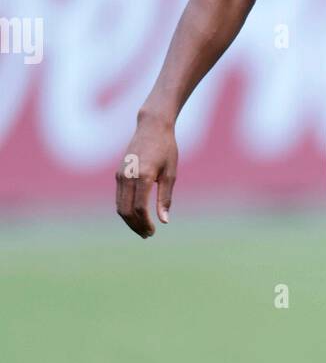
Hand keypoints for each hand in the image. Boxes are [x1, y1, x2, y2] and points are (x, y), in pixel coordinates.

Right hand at [115, 113, 177, 237]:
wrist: (152, 127)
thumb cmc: (166, 149)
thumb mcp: (170, 173)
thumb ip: (165, 198)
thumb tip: (164, 221)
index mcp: (143, 176)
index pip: (140, 208)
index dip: (145, 223)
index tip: (154, 231)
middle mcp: (128, 176)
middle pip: (126, 210)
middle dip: (135, 226)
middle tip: (147, 235)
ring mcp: (120, 175)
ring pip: (120, 206)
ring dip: (129, 220)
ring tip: (142, 229)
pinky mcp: (118, 174)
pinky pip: (119, 197)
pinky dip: (126, 210)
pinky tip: (136, 216)